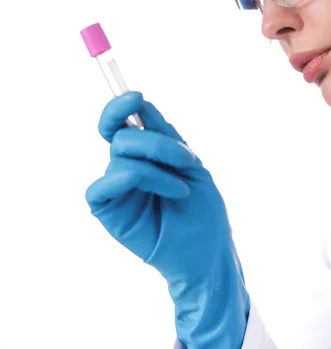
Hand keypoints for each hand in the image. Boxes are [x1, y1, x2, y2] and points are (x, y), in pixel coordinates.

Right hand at [85, 91, 248, 348]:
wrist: (207, 252)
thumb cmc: (203, 211)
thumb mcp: (190, 165)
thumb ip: (164, 135)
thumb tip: (138, 102)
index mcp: (146, 155)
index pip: (122, 123)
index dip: (120, 105)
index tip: (135, 96)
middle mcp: (127, 167)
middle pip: (123, 134)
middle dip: (157, 142)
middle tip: (187, 161)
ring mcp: (117, 188)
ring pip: (120, 154)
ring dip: (157, 165)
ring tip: (182, 188)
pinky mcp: (108, 210)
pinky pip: (104, 184)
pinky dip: (134, 179)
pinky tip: (160, 190)